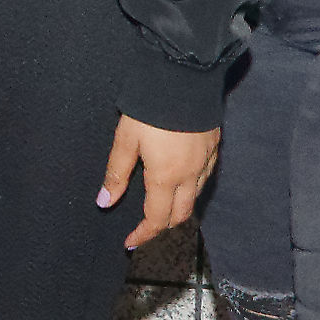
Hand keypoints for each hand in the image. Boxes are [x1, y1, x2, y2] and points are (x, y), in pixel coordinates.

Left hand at [96, 114, 217, 246]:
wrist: (185, 76)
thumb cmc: (149, 108)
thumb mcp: (125, 140)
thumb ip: (116, 173)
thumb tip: (104, 203)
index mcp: (166, 177)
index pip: (156, 219)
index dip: (143, 234)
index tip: (129, 242)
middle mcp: (191, 175)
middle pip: (180, 215)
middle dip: (162, 227)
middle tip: (144, 228)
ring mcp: (206, 161)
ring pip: (194, 197)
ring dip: (178, 208)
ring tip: (160, 207)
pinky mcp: (214, 146)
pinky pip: (205, 177)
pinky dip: (191, 188)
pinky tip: (180, 181)